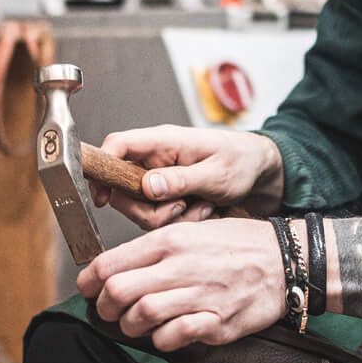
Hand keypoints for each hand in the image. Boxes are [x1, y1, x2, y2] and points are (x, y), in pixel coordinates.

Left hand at [77, 216, 286, 351]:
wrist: (286, 261)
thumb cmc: (237, 245)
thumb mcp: (193, 230)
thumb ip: (155, 248)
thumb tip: (116, 267)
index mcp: (170, 241)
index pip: (110, 263)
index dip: (88, 282)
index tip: (87, 289)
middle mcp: (181, 267)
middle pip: (117, 292)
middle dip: (104, 307)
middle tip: (108, 312)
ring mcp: (200, 296)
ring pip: (141, 315)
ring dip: (130, 326)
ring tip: (136, 324)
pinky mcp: (217, 323)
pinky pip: (173, 336)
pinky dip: (161, 339)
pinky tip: (166, 333)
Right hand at [88, 123, 284, 230]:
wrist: (260, 171)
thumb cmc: (242, 161)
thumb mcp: (216, 173)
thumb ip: (181, 180)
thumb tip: (148, 186)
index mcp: (163, 142)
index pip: (116, 145)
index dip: (101, 169)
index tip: (102, 198)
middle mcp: (155, 159)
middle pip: (121, 188)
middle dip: (147, 210)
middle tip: (180, 209)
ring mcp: (159, 178)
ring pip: (139, 208)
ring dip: (167, 218)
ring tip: (201, 207)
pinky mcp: (166, 194)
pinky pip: (156, 216)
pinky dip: (178, 221)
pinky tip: (201, 211)